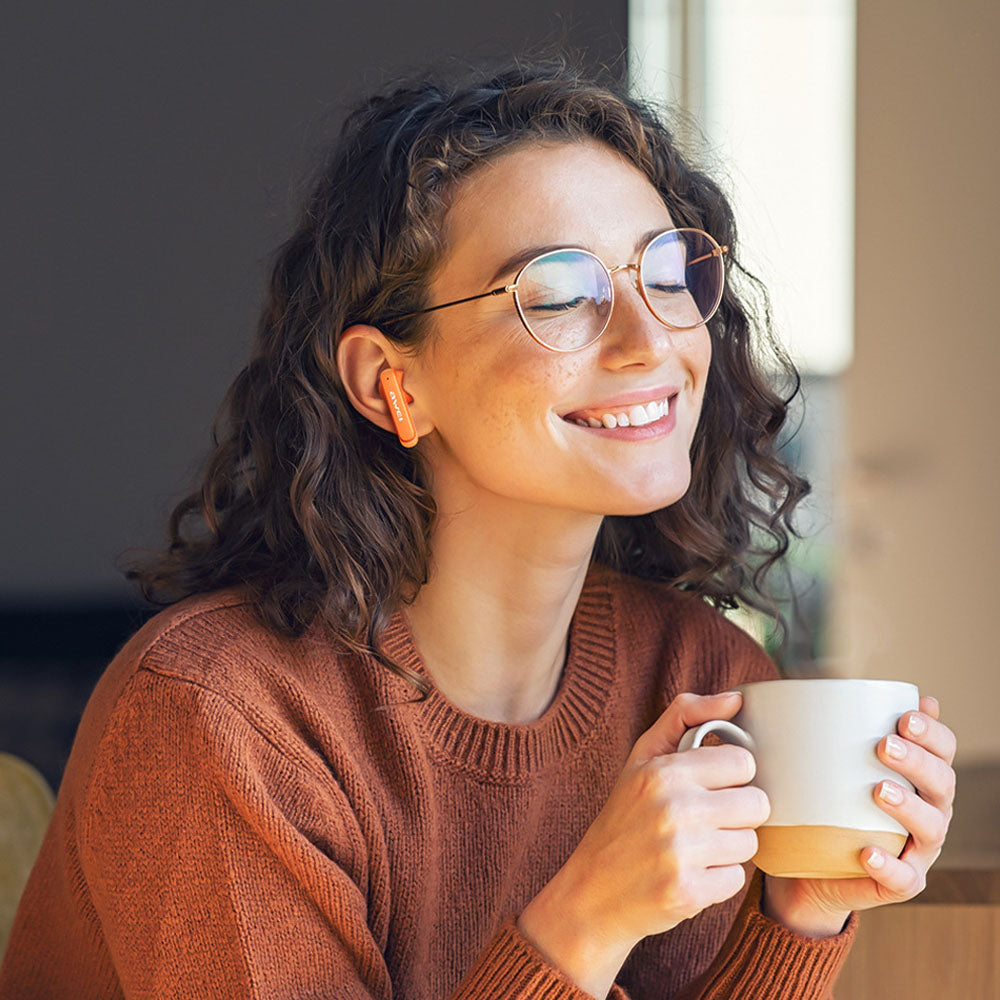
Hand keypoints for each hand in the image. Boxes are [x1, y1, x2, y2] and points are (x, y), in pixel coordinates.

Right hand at [518, 691, 769, 997]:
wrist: (592, 891)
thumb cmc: (624, 817)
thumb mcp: (642, 757)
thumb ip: (686, 716)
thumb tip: (736, 698)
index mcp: (664, 771)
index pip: (743, 762)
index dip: (732, 776)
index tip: (711, 785)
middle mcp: (673, 809)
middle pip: (756, 804)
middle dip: (736, 813)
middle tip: (706, 820)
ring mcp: (681, 853)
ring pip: (750, 843)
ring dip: (728, 847)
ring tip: (695, 847)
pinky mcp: (689, 893)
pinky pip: (737, 879)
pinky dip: (718, 880)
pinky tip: (690, 873)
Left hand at [762, 695, 956, 935]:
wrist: (806, 868)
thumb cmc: (817, 801)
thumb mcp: (819, 762)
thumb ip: (818, 729)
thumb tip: (784, 691)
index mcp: (916, 775)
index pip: (941, 749)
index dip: (933, 732)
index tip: (904, 716)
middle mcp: (927, 809)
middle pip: (942, 783)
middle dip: (919, 761)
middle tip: (884, 746)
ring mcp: (916, 849)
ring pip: (932, 828)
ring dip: (910, 807)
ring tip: (878, 790)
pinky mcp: (899, 882)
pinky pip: (904, 878)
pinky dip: (889, 866)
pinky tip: (867, 852)